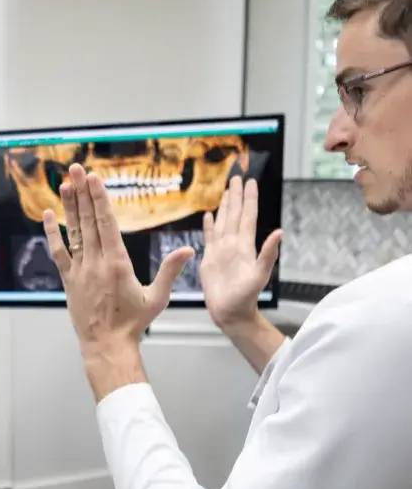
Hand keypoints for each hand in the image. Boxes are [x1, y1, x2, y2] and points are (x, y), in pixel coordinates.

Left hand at [43, 164, 193, 357]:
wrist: (106, 345)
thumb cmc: (134, 324)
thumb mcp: (157, 298)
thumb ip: (171, 271)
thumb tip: (188, 250)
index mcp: (117, 263)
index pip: (106, 223)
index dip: (99, 198)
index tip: (94, 178)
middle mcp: (95, 263)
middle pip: (88, 221)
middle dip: (83, 192)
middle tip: (76, 169)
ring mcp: (79, 271)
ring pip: (73, 232)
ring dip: (70, 207)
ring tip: (66, 183)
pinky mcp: (68, 280)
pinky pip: (59, 252)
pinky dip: (53, 234)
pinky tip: (49, 215)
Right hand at [200, 176, 281, 329]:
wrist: (231, 312)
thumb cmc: (246, 297)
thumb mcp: (260, 275)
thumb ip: (268, 254)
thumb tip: (280, 232)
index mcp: (244, 245)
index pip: (247, 216)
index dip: (249, 199)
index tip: (250, 181)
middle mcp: (233, 244)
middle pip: (235, 214)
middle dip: (236, 196)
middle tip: (237, 176)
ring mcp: (221, 250)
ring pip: (223, 222)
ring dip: (224, 206)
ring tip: (225, 191)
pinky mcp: (210, 259)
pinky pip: (209, 237)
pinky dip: (208, 225)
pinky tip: (208, 215)